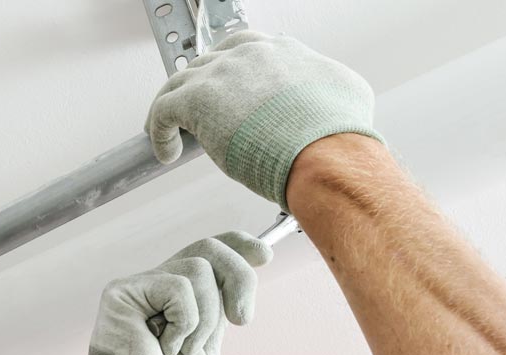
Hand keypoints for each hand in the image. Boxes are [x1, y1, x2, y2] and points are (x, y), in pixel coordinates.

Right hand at [50, 232, 270, 354]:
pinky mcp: (124, 290)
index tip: (265, 255)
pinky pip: (179, 287)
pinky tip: (163, 345)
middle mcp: (158, 284)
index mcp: (178, 297)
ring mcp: (140, 285)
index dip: (237, 245)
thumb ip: (219, 312)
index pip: (206, 252)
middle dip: (239, 277)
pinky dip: (184, 322)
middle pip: (209, 249)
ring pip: (199, 270)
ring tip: (182, 349)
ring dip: (206, 319)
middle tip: (243, 320)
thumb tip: (241, 279)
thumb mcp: (206, 348)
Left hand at [146, 31, 380, 207]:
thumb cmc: (337, 134)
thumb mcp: (346, 93)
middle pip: (207, 64)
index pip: (243, 51)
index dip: (229, 73)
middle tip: (194, 116)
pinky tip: (165, 152)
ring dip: (171, 107)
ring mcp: (220, 74)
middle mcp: (248, 56)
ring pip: (178, 82)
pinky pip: (162, 110)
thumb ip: (326, 89)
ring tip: (170, 133)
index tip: (224, 93)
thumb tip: (328, 100)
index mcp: (280, 52)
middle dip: (199, 88)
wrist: (325, 151)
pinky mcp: (197, 99)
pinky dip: (159, 131)